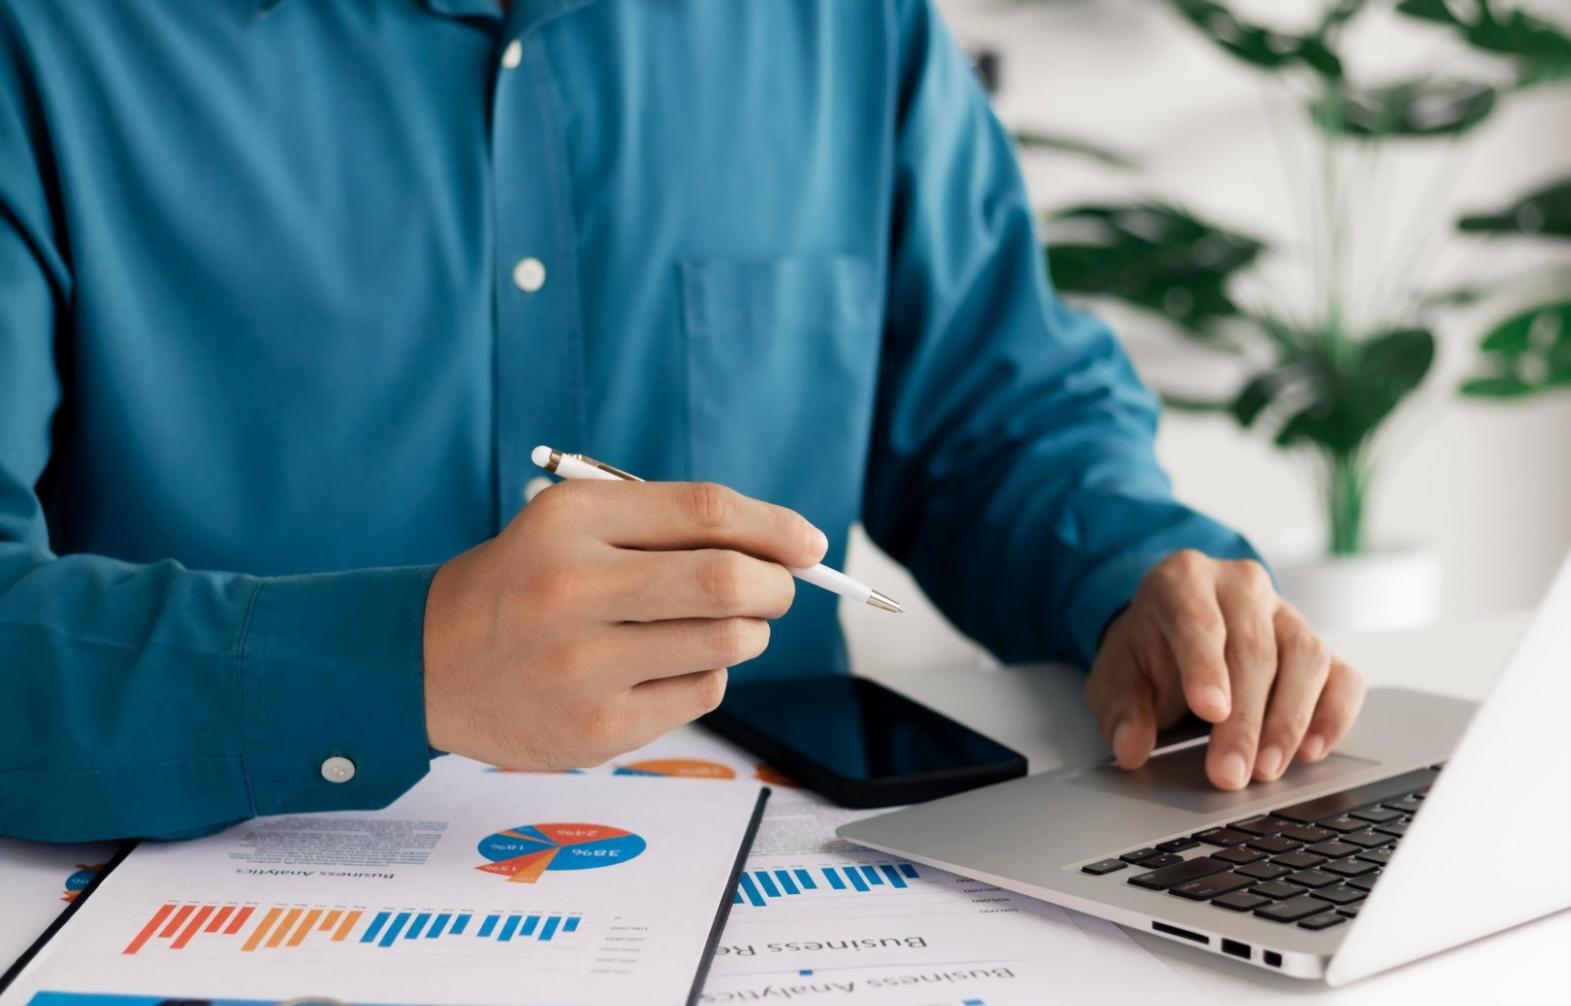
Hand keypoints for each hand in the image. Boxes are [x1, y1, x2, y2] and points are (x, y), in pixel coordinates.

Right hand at [422, 480, 826, 769]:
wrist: (429, 662)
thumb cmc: (526, 583)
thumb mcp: (572, 523)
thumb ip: (669, 524)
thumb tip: (786, 547)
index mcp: (569, 522)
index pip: (704, 512)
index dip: (774, 526)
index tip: (808, 543)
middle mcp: (571, 591)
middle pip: (727, 582)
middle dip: (776, 585)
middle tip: (779, 589)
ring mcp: (581, 668)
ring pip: (725, 643)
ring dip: (747, 632)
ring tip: (720, 625)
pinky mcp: (594, 731)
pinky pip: (700, 694)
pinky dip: (708, 673)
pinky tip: (667, 664)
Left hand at [1084, 551, 1364, 789]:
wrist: (1174, 629)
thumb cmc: (1148, 650)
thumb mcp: (1117, 673)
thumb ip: (1121, 709)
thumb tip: (1131, 748)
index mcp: (1182, 579)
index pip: (1198, 620)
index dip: (1205, 667)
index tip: (1209, 711)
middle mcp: (1241, 586)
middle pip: (1253, 650)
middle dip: (1244, 719)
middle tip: (1231, 773)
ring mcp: (1286, 612)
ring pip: (1305, 659)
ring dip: (1289, 721)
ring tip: (1265, 769)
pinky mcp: (1319, 644)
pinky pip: (1342, 677)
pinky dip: (1333, 716)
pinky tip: (1310, 752)